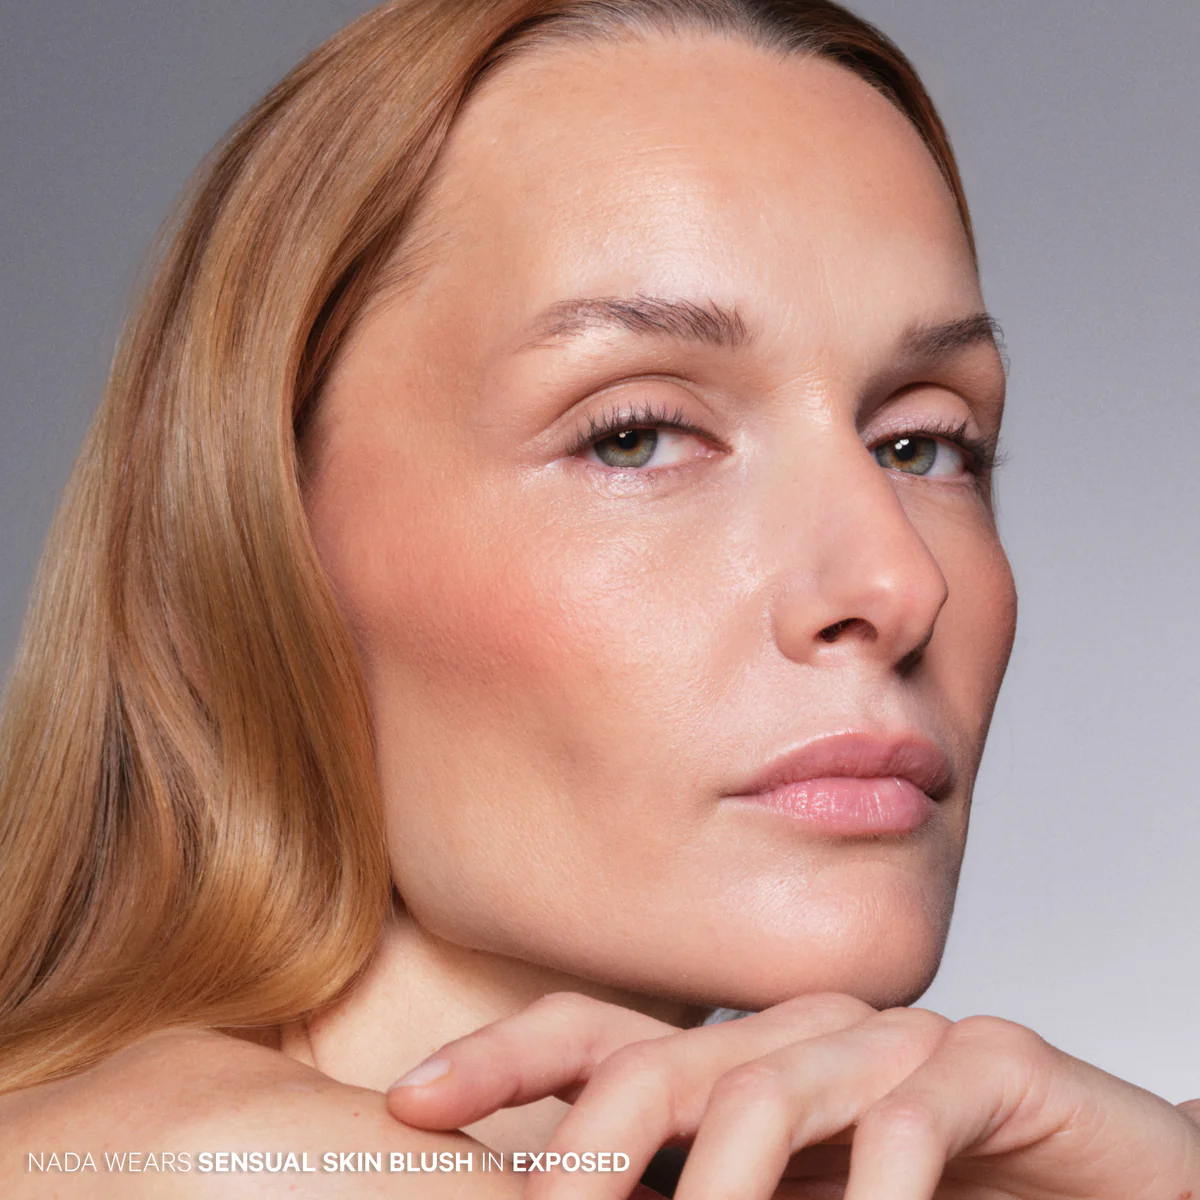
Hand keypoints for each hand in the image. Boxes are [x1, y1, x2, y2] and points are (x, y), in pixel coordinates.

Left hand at [386, 991, 1199, 1198]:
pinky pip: (911, 1110)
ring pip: (774, 1089)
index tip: (404, 1102)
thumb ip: (695, 1197)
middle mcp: (801, 1033)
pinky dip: (874, 1184)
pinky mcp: (988, 1064)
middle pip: (668, 1063)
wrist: (1096, 1182)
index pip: (598, 1038)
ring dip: (727, 1187)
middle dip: (590, 1142)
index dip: (501, 1060)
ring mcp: (892, 1039)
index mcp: (741, 1060)